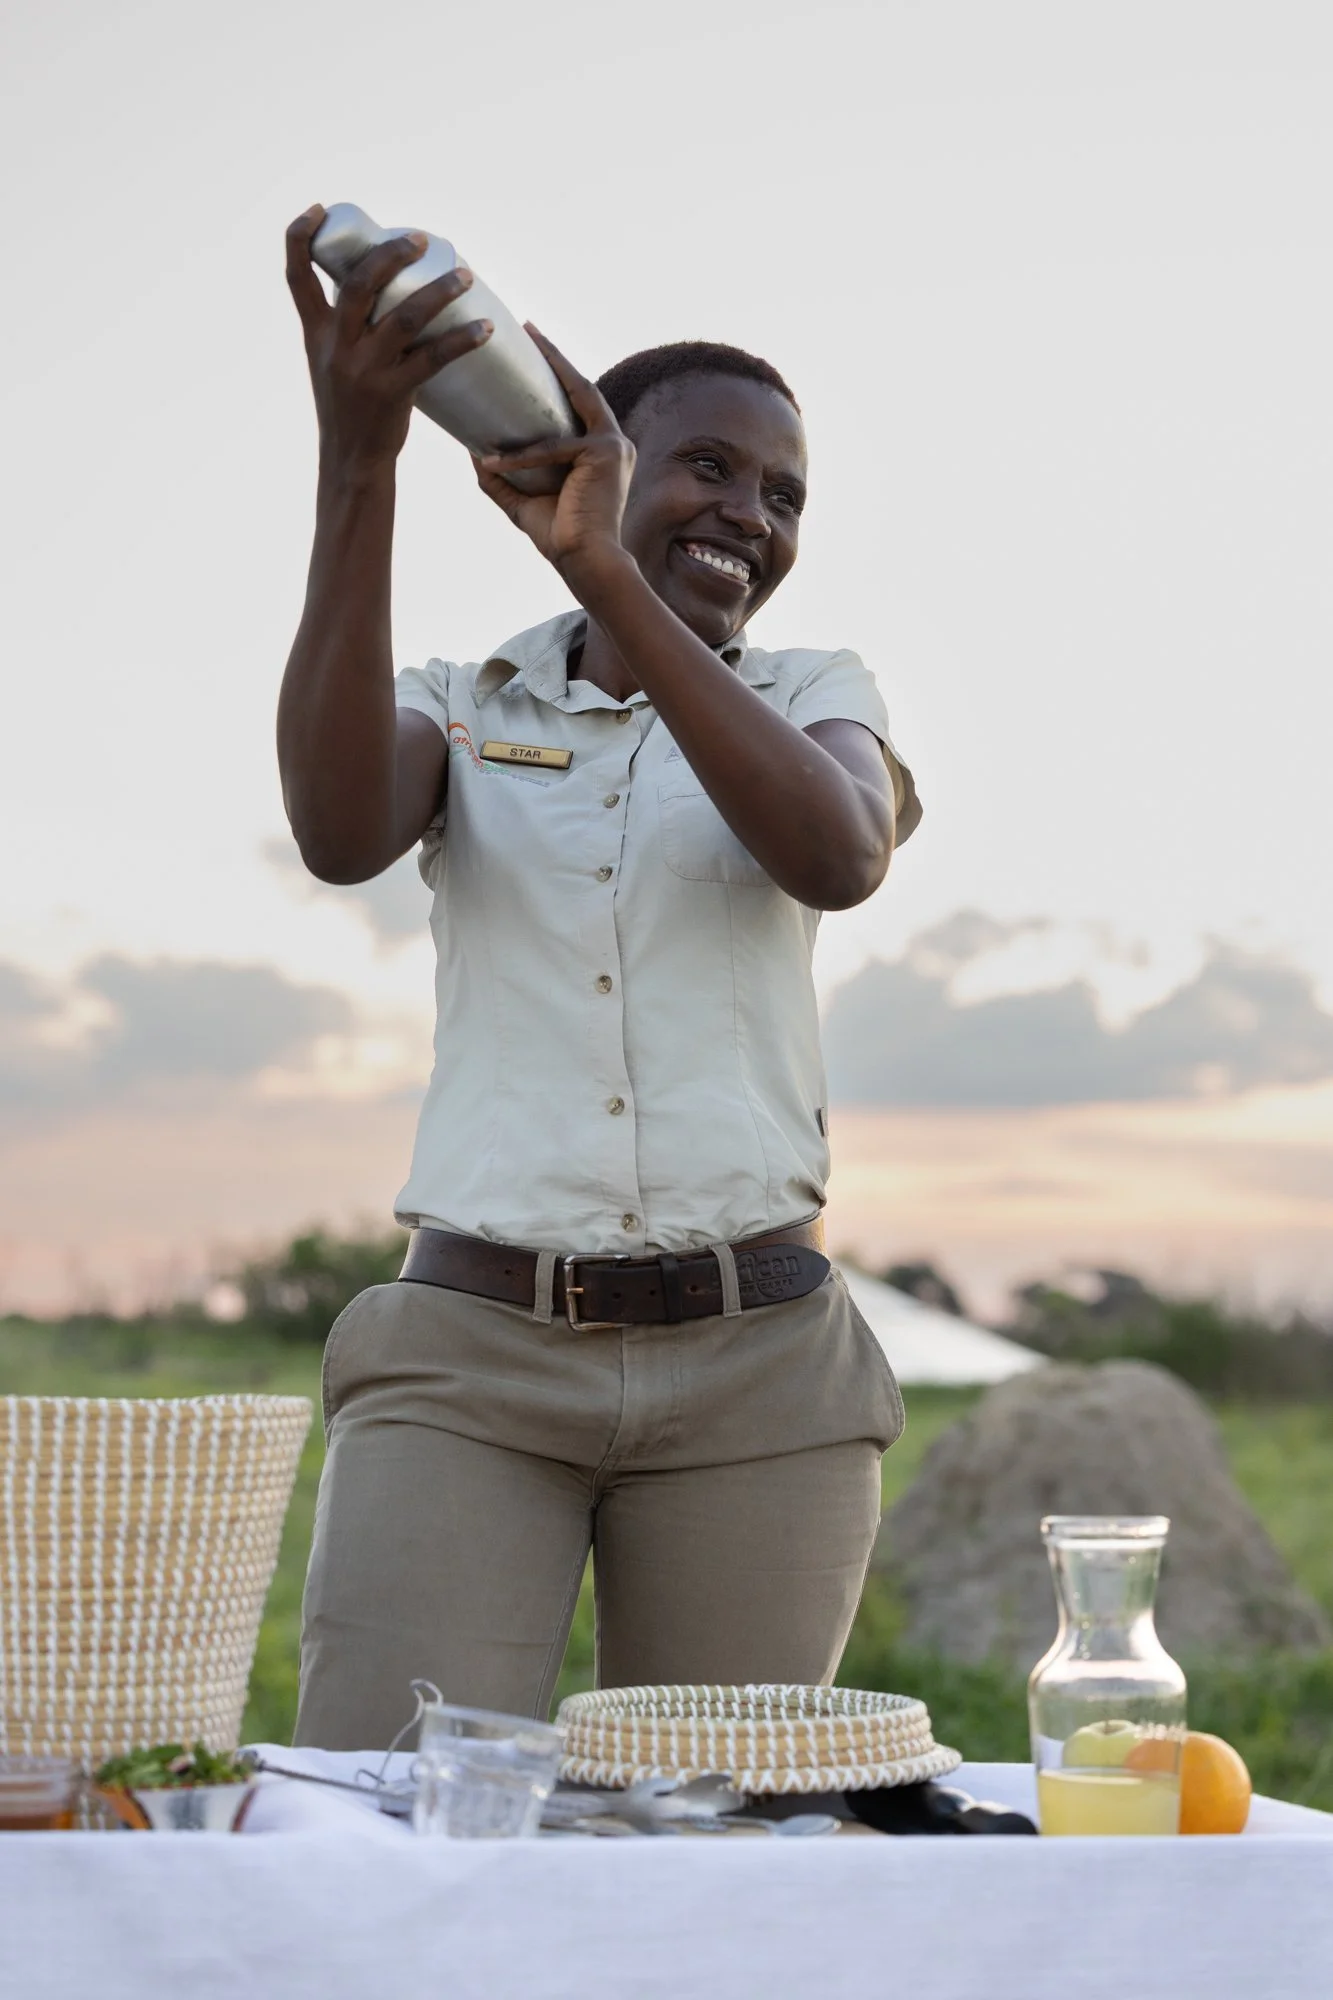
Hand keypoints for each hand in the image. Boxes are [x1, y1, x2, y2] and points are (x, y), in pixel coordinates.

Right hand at [285, 205, 492, 477]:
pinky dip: (462, 340)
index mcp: (315, 333)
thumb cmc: (349, 404)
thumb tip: (384, 283)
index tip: (319, 209)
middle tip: (420, 240)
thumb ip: (349, 325)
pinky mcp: (392, 393)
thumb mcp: (332, 361)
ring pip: (403, 317)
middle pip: (358, 285)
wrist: (351, 460)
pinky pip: (433, 359)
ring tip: (465, 276)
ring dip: (438, 292)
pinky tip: (484, 329)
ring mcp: (363, 370)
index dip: (300, 237)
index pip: (297, 276)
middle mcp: (335, 346)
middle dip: (390, 255)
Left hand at [474, 329, 634, 586]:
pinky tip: (491, 458)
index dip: (557, 376)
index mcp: (601, 451)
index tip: (532, 349)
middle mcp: (614, 443)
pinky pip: (554, 447)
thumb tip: (471, 449)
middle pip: (583, 388)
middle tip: (529, 329)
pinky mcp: (604, 455)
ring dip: (554, 367)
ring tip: (526, 345)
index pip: (578, 405)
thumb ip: (501, 475)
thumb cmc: (561, 536)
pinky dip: (521, 456)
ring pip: (579, 397)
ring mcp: (613, 446)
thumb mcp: (522, 499)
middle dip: (556, 357)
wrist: (586, 563)